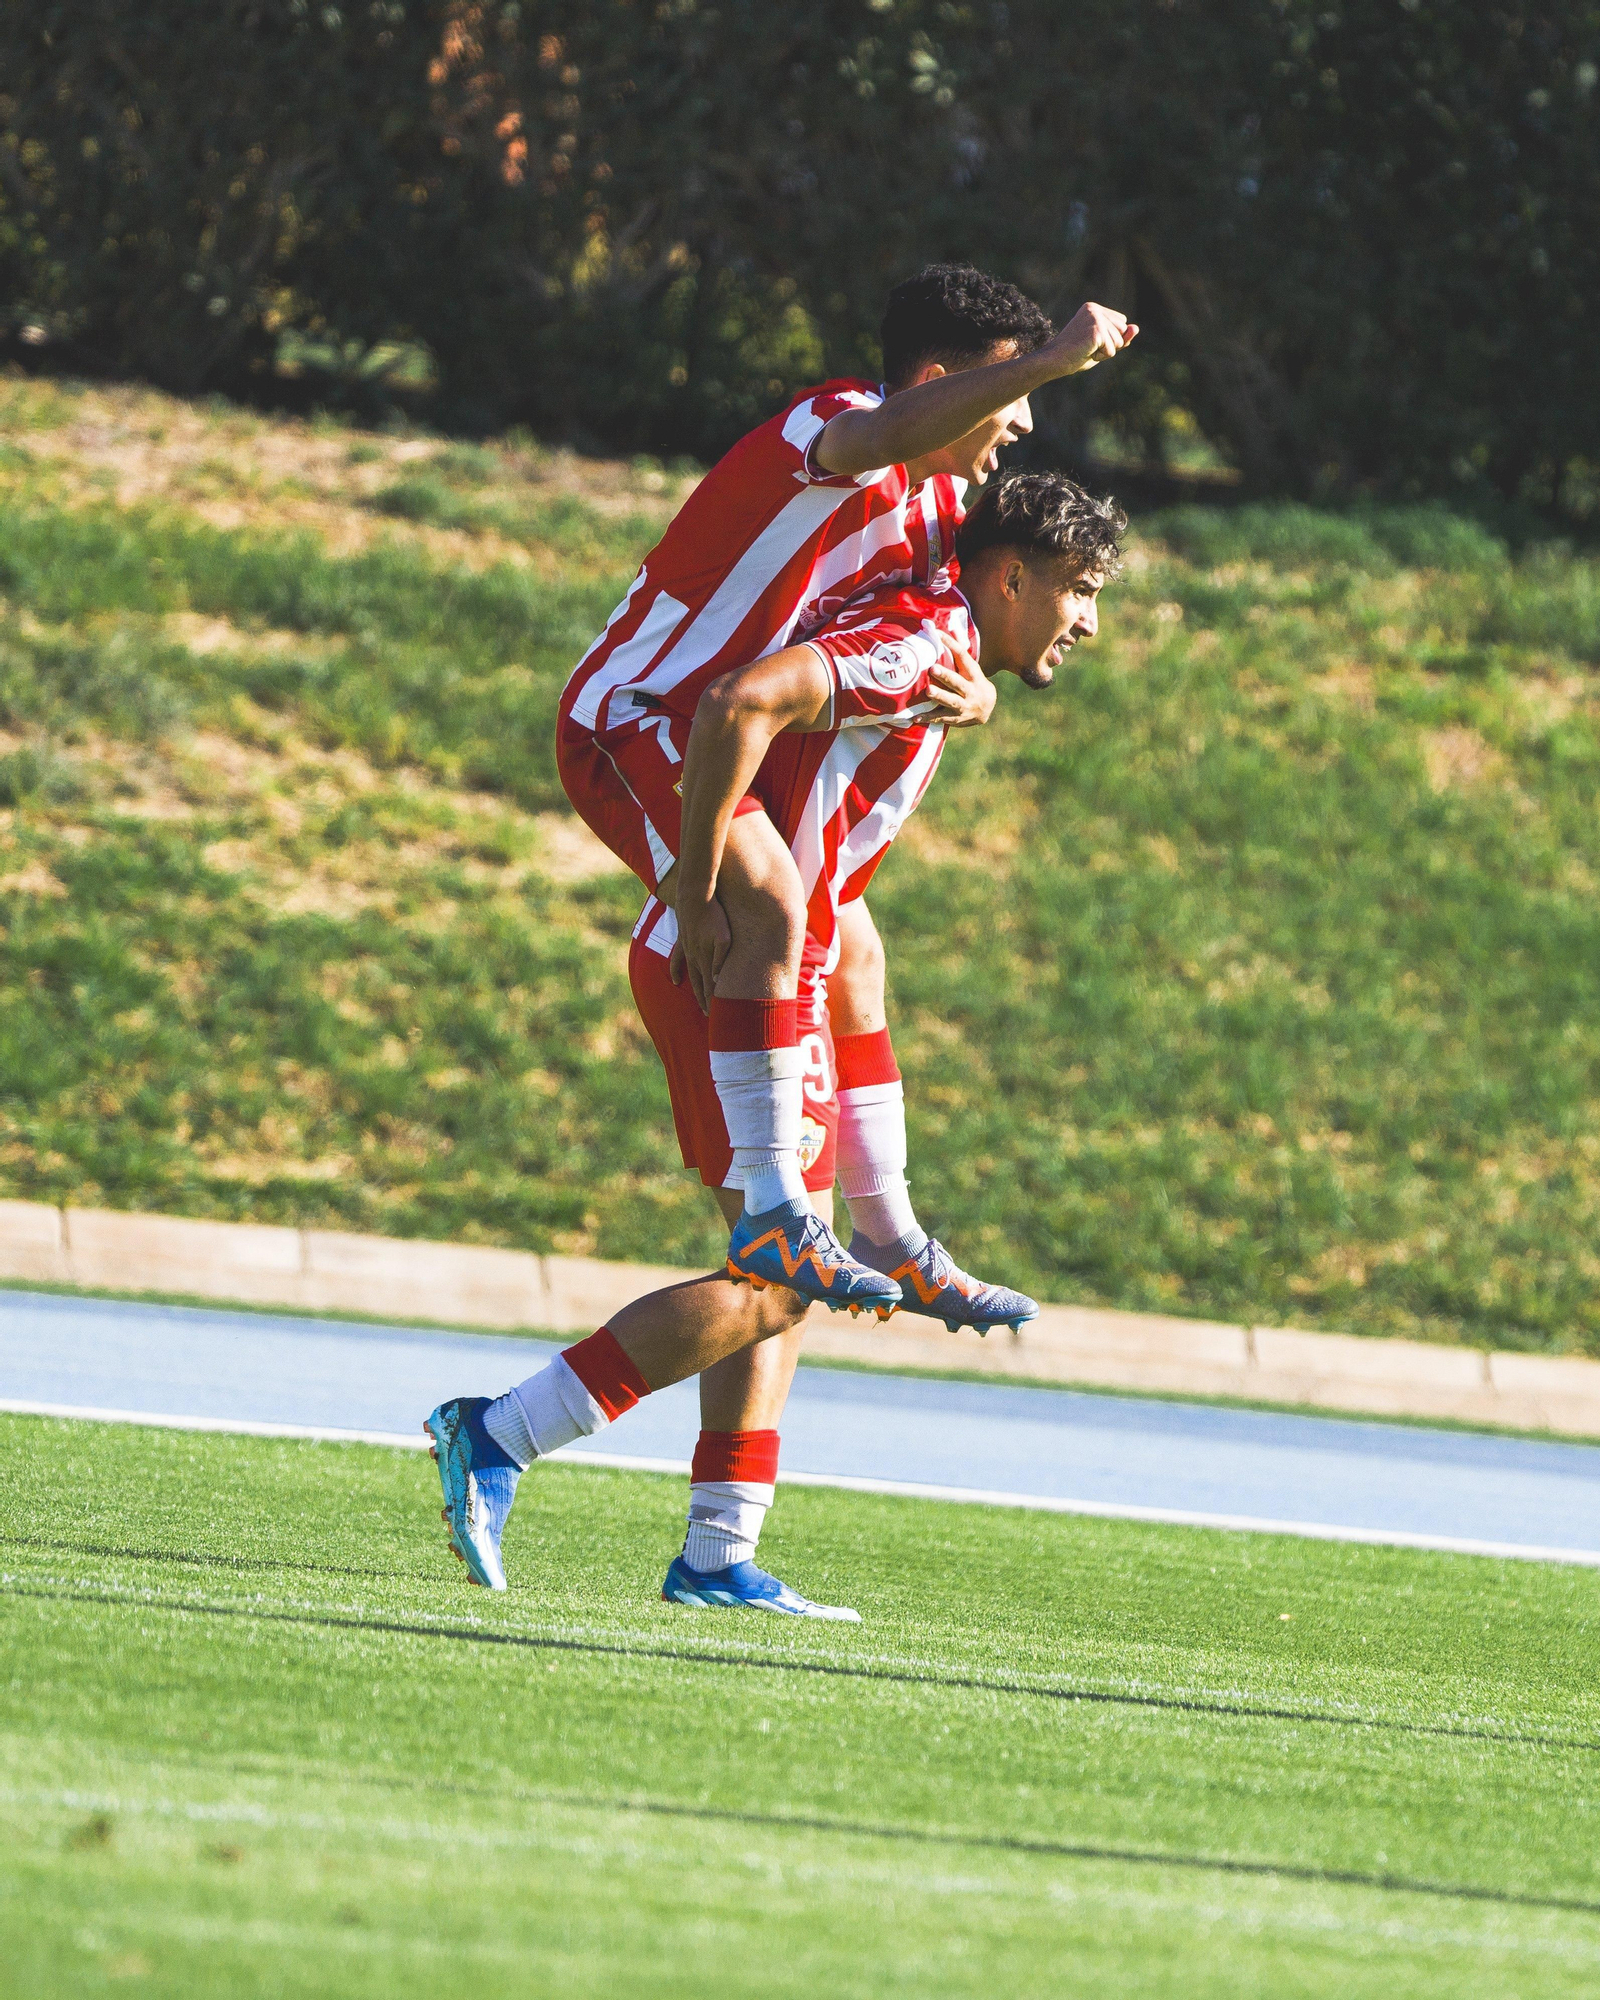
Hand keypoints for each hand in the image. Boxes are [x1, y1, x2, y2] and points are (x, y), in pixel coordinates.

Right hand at [670, 894, 731, 1013]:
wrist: (694, 897)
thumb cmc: (714, 915)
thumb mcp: (723, 937)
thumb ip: (719, 958)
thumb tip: (715, 979)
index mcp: (705, 959)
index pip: (709, 987)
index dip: (711, 1002)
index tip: (715, 1016)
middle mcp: (694, 958)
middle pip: (700, 984)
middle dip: (705, 1000)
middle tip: (708, 1015)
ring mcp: (687, 950)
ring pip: (691, 975)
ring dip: (695, 990)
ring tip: (698, 1002)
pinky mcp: (683, 940)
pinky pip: (676, 960)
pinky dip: (675, 971)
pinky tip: (675, 980)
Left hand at [924, 641, 995, 728]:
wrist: (987, 710)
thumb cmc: (974, 682)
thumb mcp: (972, 668)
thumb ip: (961, 652)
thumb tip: (953, 629)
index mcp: (974, 674)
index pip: (963, 656)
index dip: (951, 644)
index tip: (938, 633)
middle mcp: (970, 690)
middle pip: (957, 682)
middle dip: (946, 676)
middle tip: (932, 669)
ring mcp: (964, 706)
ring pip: (951, 701)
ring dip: (939, 696)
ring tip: (928, 691)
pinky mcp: (956, 718)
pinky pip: (941, 718)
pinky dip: (928, 718)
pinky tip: (916, 718)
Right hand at [1041, 301, 1138, 375]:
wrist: (1054, 361)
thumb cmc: (1075, 354)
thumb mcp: (1102, 344)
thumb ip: (1121, 337)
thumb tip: (1136, 328)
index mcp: (1093, 308)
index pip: (1121, 323)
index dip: (1110, 338)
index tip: (1088, 341)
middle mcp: (1095, 309)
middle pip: (1122, 330)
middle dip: (1110, 344)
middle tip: (1087, 346)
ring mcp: (1096, 319)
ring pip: (1119, 341)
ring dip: (1105, 351)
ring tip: (1085, 349)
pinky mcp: (1097, 330)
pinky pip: (1112, 350)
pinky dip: (1101, 356)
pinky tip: (1086, 352)